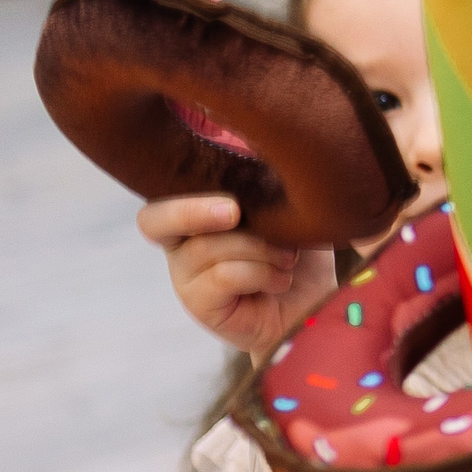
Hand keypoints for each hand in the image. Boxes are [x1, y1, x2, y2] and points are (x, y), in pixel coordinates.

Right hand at [136, 195, 334, 359]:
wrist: (316, 309)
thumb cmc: (300, 259)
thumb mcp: (288, 217)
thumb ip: (267, 191)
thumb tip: (262, 163)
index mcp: (194, 218)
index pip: (159, 199)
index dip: (180, 197)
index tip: (228, 197)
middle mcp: (181, 247)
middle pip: (154, 220)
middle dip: (193, 211)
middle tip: (235, 212)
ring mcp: (186, 278)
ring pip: (207, 247)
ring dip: (259, 249)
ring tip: (288, 260)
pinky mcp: (200, 305)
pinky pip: (224, 275)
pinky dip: (261, 274)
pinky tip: (280, 282)